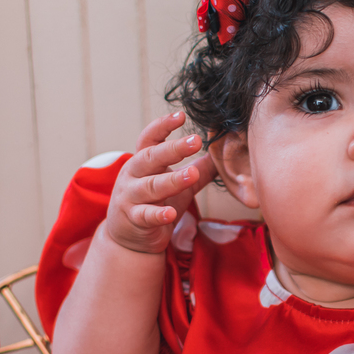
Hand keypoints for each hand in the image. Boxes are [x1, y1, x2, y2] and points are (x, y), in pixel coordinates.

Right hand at [105, 111, 217, 253]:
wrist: (129, 238)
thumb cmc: (155, 204)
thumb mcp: (178, 185)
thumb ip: (199, 169)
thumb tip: (224, 154)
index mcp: (143, 161)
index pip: (150, 138)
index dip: (163, 125)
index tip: (181, 115)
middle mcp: (133, 175)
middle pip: (151, 157)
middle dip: (173, 149)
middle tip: (195, 141)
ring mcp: (131, 197)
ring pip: (151, 186)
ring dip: (172, 180)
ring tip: (192, 175)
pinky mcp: (133, 219)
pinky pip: (146, 215)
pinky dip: (158, 214)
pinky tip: (171, 213)